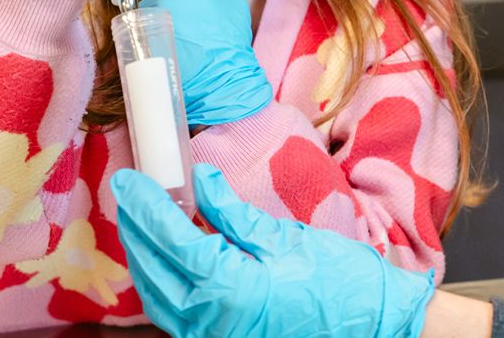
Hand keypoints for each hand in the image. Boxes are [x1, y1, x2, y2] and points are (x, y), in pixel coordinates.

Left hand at [112, 164, 434, 337]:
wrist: (375, 330)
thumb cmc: (343, 285)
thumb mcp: (287, 239)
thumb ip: (233, 214)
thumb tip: (200, 182)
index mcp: (231, 290)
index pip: (172, 241)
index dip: (146, 206)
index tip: (129, 179)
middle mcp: (213, 323)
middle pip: (154, 272)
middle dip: (136, 230)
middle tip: (128, 193)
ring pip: (159, 299)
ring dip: (145, 258)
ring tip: (142, 219)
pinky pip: (178, 315)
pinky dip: (165, 282)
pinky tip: (168, 256)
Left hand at [139, 0, 271, 125]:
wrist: (219, 77)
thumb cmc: (227, 40)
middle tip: (192, 12)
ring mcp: (148, 19)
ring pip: (152, 6)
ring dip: (163, 11)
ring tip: (184, 29)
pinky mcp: (143, 39)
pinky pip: (146, 27)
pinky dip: (156, 30)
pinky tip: (175, 40)